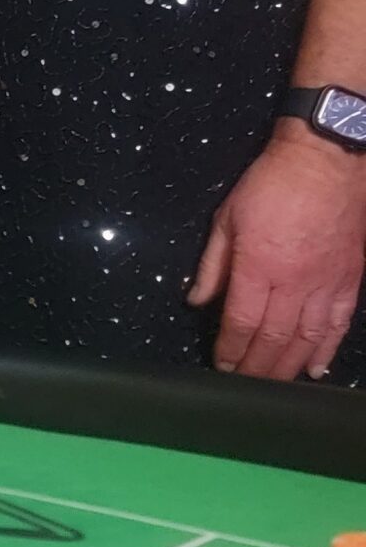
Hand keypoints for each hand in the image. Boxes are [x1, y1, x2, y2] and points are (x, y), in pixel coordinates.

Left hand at [188, 121, 365, 378]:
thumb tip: (196, 299)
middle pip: (274, 338)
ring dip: (289, 367)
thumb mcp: (228, 216)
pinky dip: (328, 348)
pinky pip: (340, 323)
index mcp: (260, 266)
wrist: (328, 160)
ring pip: (307, 338)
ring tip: (275, 386)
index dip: (230, 349)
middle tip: (245, 386)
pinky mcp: (351, 280)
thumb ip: (214, 263)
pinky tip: (317, 367)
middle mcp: (295, 282)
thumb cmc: (272, 183)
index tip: (221, 365)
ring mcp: (327, 283)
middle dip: (257, 367)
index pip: (241, 322)